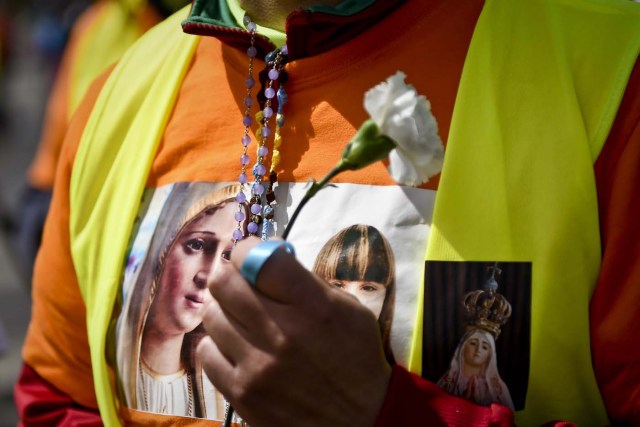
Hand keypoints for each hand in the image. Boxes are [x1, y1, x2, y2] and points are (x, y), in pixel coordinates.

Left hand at [196, 237, 391, 426]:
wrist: (361, 419)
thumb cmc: (356, 357)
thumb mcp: (348, 309)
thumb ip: (307, 282)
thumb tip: (265, 258)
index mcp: (312, 306)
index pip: (258, 259)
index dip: (247, 249)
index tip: (248, 254)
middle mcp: (281, 332)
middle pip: (224, 283)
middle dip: (229, 276)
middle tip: (239, 283)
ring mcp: (257, 365)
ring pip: (211, 316)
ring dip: (224, 311)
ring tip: (241, 319)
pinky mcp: (242, 393)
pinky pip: (206, 353)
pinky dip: (218, 345)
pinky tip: (235, 347)